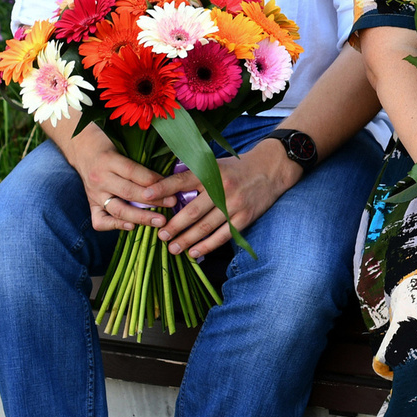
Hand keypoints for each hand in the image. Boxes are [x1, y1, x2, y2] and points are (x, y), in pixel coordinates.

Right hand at [74, 145, 191, 236]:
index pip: (134, 172)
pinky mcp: (91, 205)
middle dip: (153, 200)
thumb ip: (139, 160)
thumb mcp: (122, 146)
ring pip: (118, 209)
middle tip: (172, 203)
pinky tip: (132, 227)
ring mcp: (94, 194)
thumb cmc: (108, 145)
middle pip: (128, 192)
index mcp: (109, 160)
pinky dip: (116, 226)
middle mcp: (100, 178)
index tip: (171, 185)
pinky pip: (100, 221)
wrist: (82, 149)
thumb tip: (166, 175)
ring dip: (141, 217)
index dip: (154, 180)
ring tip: (159, 221)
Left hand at [155, 142, 298, 259]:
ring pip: (206, 227)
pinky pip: (223, 235)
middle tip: (160, 235)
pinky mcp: (244, 217)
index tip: (145, 196)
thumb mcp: (215, 163)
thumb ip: (193, 174)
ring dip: (187, 240)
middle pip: (192, 210)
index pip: (182, 180)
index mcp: (210, 171)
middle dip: (173, 225)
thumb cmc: (236, 168)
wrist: (270, 169)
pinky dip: (207, 246)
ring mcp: (234, 204)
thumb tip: (164, 188)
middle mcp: (221, 187)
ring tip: (172, 248)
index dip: (163, 188)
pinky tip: (194, 253)